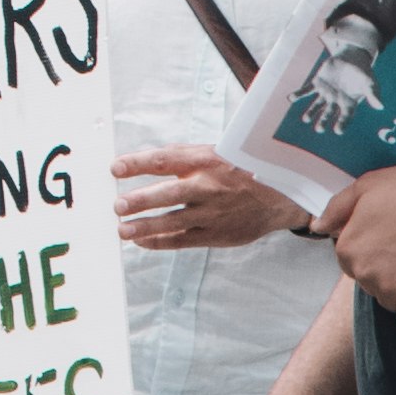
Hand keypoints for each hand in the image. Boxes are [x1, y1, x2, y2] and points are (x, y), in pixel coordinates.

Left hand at [115, 143, 313, 254]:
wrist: (281, 196)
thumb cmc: (238, 169)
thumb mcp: (215, 152)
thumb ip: (181, 157)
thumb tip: (140, 160)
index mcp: (206, 160)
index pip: (165, 159)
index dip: (138, 163)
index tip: (115, 168)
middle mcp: (209, 186)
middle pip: (169, 193)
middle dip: (141, 200)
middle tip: (118, 206)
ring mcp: (212, 212)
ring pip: (173, 222)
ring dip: (145, 227)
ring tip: (122, 230)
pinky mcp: (216, 234)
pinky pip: (182, 241)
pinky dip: (159, 242)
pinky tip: (140, 240)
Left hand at [325, 163, 395, 319]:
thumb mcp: (368, 185)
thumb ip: (337, 207)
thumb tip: (318, 226)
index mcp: (347, 249)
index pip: (351, 262)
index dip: (373, 250)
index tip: (393, 237)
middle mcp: (363, 274)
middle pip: (370, 283)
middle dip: (386, 270)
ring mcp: (389, 291)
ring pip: (389, 300)